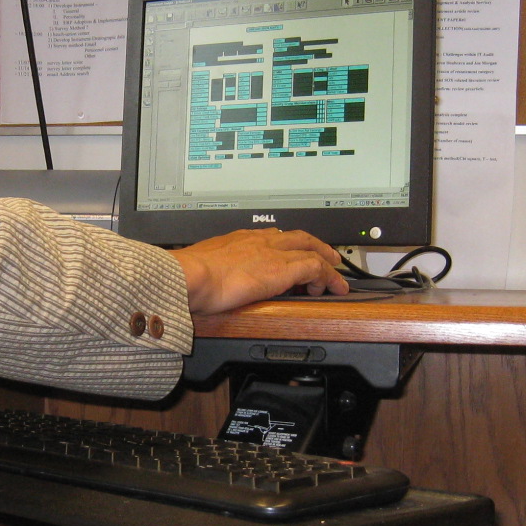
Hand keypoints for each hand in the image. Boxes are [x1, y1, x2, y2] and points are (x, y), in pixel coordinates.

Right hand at [170, 228, 347, 314]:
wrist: (190, 275)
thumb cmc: (189, 275)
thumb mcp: (203, 266)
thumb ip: (214, 269)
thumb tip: (212, 281)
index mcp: (239, 239)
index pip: (272, 237)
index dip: (288, 246)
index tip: (293, 255)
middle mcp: (259, 240)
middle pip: (298, 237)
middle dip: (316, 246)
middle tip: (328, 256)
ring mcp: (273, 253)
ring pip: (312, 250)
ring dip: (327, 263)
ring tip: (336, 277)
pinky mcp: (283, 269)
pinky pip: (315, 268)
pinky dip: (326, 277)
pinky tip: (331, 287)